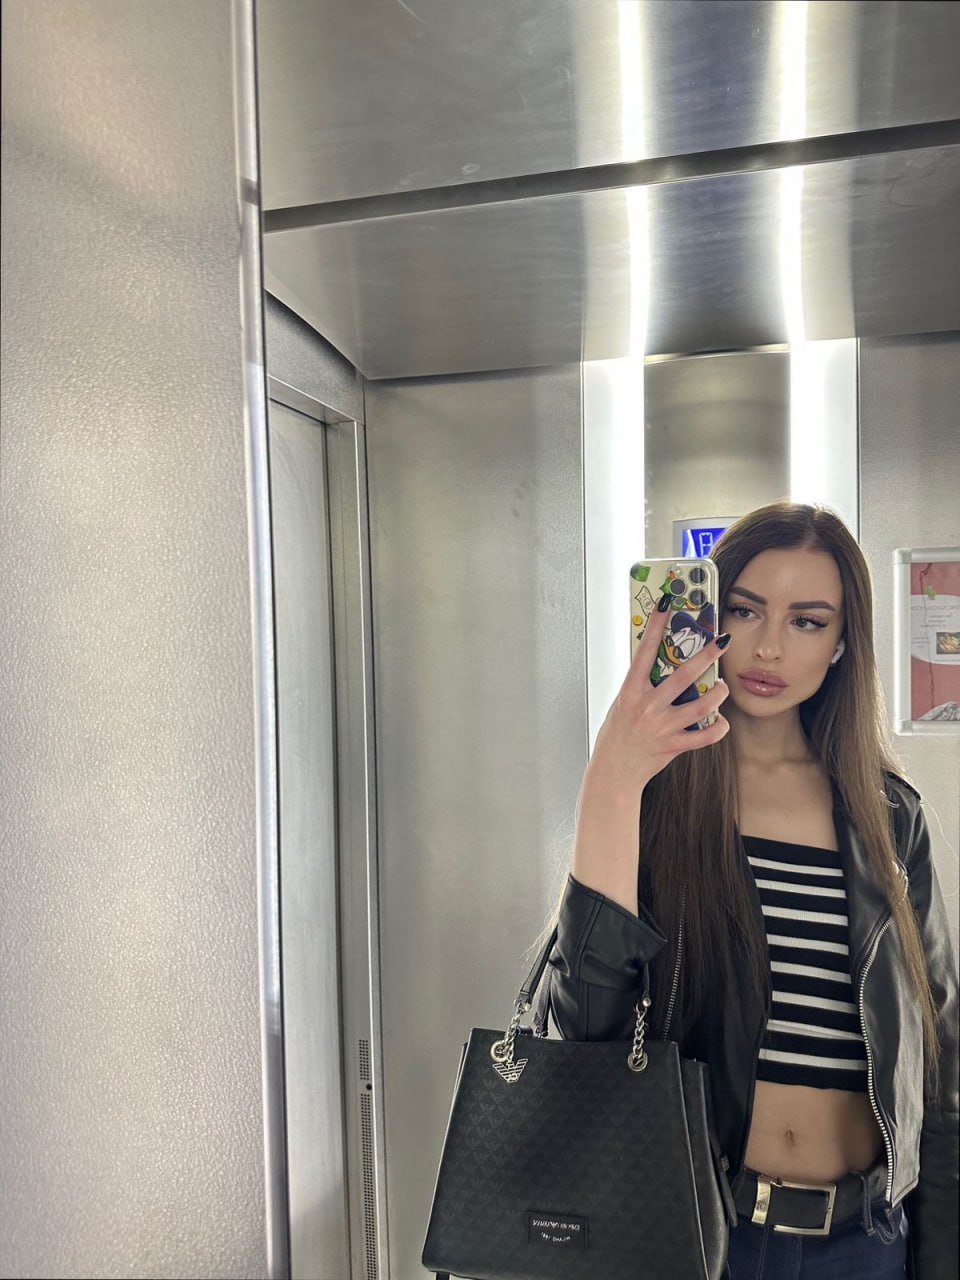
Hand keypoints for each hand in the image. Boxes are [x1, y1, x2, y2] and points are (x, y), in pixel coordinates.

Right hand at [585, 591, 730, 802]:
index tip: (668, 602)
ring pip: (702, 706)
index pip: (644, 650)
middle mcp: (647, 706)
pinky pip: (704, 737)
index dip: (657, 624)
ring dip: (719, 694)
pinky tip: (722, 722)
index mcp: (630, 691)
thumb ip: (640, 686)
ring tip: (724, 686)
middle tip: (722, 641)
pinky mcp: (673, 746)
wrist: (613, 771)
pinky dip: (718, 729)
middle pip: (684, 675)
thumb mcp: (621, 704)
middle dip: (707, 655)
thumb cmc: (616, 735)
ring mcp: (662, 727)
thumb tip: (658, 664)